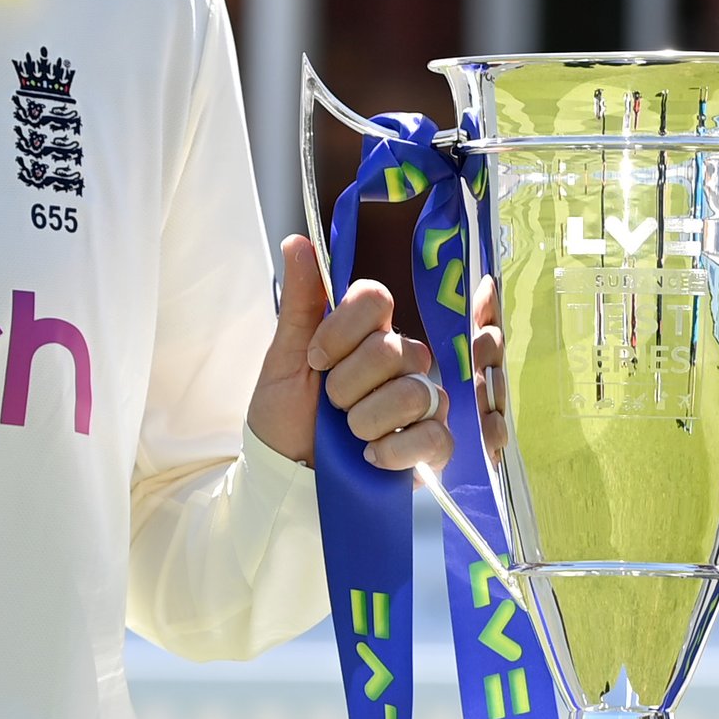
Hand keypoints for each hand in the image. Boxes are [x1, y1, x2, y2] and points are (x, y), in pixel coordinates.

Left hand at [252, 233, 451, 471]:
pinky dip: (394, 450)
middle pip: (393, 348)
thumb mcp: (284, 360)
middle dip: (348, 384)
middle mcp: (402, 361)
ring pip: (414, 391)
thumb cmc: (285, 417)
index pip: (376, 298)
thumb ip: (301, 302)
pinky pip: (434, 435)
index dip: (344, 329)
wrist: (288, 477)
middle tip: (330, 404)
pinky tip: (371, 458)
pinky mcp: (433, 444)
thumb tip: (297, 241)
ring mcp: (423, 401)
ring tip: (349, 435)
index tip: (316, 358)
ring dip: (367, 419)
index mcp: (367, 334)